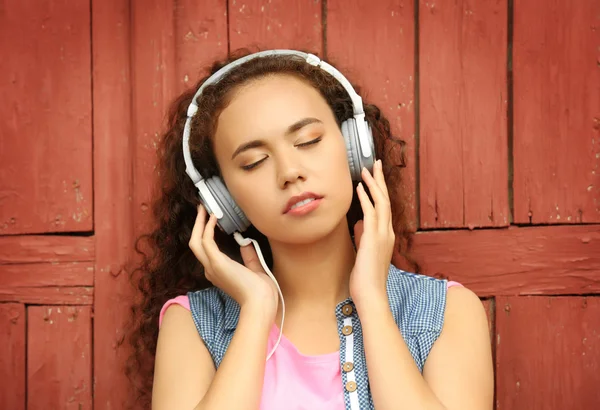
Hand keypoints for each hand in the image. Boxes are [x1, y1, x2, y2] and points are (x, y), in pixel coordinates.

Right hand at [189, 205, 277, 320]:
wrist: (261, 303)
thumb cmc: (261, 292)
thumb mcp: (255, 270)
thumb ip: (249, 257)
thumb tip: (246, 244)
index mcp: (218, 273)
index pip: (206, 252)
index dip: (206, 234)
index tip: (212, 220)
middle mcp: (210, 270)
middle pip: (195, 244)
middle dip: (197, 226)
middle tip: (202, 209)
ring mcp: (212, 267)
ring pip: (195, 241)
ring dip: (199, 223)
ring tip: (204, 208)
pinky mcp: (217, 262)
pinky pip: (206, 241)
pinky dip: (208, 227)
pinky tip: (214, 217)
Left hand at [350, 159, 394, 302]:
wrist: (370, 294)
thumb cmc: (365, 277)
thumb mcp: (364, 252)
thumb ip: (364, 236)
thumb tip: (359, 224)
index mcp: (386, 236)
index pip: (384, 207)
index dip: (380, 190)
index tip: (374, 177)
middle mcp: (387, 232)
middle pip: (386, 199)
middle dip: (380, 180)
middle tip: (375, 163)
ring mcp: (382, 234)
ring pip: (381, 202)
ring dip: (373, 184)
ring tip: (366, 169)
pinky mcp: (373, 238)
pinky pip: (371, 212)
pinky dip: (366, 197)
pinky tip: (359, 187)